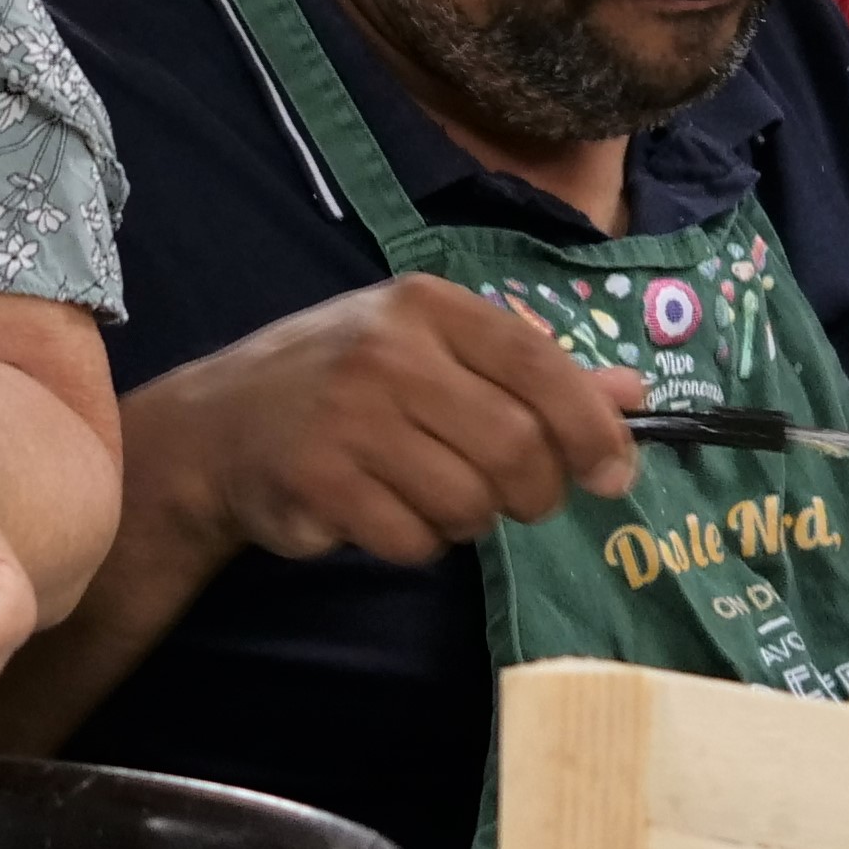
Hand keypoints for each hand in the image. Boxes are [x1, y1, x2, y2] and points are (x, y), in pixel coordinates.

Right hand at [146, 277, 643, 568]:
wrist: (217, 426)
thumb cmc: (341, 382)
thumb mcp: (430, 350)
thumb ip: (530, 370)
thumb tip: (631, 394)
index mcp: (425, 306)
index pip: (538, 365)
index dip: (590, 426)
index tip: (614, 473)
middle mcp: (387, 351)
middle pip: (515, 448)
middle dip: (533, 493)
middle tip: (513, 499)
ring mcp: (348, 417)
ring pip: (468, 503)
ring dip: (466, 520)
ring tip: (428, 494)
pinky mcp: (319, 481)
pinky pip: (413, 539)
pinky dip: (413, 541)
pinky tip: (380, 510)